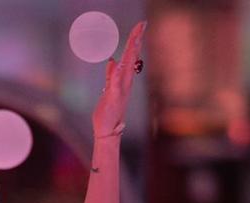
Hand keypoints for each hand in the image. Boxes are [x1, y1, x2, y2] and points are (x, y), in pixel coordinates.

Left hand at [92, 21, 145, 138]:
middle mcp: (125, 83)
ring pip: (126, 67)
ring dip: (130, 53)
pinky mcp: (112, 97)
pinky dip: (116, 72)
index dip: (135, 41)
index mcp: (124, 80)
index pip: (131, 56)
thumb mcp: (108, 89)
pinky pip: (115, 83)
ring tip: (135, 38)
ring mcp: (120, 90)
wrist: (107, 131)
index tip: (140, 27)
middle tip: (142, 24)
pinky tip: (117, 62)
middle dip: (136, 40)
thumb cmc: (108, 112)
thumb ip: (111, 75)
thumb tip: (112, 60)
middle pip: (132, 57)